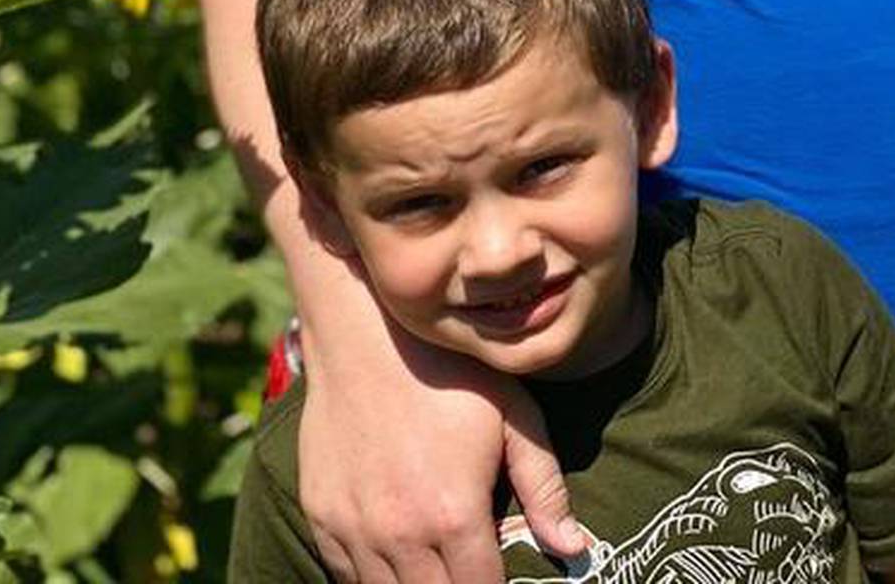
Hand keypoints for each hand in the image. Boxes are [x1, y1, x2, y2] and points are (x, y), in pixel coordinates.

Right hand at [298, 329, 582, 582]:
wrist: (364, 336)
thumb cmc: (448, 371)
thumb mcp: (512, 414)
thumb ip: (543, 485)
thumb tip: (573, 549)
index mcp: (454, 513)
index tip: (502, 579)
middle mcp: (401, 534)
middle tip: (471, 571)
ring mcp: (355, 529)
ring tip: (439, 568)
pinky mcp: (321, 518)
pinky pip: (346, 576)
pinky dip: (375, 577)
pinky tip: (398, 559)